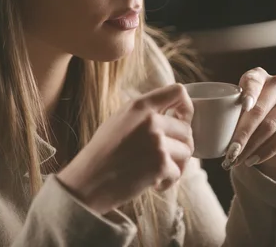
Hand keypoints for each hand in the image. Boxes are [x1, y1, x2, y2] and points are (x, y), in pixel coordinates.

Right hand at [56, 84, 193, 213]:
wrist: (88, 182)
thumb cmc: (103, 153)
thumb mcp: (120, 120)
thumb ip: (146, 113)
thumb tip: (174, 114)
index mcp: (140, 106)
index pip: (178, 92)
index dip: (186, 107)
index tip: (182, 121)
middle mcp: (150, 120)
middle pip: (186, 129)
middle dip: (179, 147)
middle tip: (163, 159)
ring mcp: (156, 142)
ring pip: (186, 151)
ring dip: (175, 165)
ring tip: (156, 171)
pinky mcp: (160, 164)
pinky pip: (178, 172)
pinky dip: (167, 181)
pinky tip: (152, 183)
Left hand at [221, 68, 275, 183]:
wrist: (274, 139)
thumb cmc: (248, 122)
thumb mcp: (237, 114)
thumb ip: (229, 114)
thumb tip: (211, 129)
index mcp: (259, 76)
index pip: (253, 81)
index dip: (249, 93)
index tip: (244, 106)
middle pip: (259, 110)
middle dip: (242, 134)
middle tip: (230, 152)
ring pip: (270, 126)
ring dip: (251, 147)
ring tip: (237, 160)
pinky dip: (266, 151)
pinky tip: (253, 160)